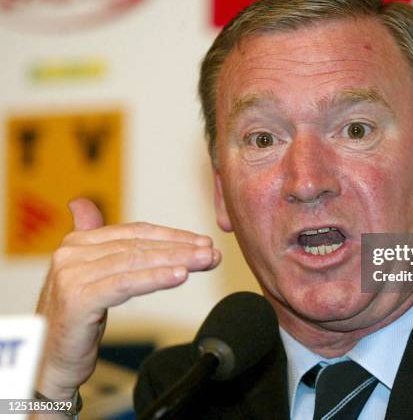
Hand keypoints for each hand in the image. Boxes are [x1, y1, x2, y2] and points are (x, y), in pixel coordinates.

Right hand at [35, 198, 220, 399]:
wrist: (49, 360)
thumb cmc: (75, 319)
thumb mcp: (87, 276)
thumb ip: (92, 241)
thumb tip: (81, 203)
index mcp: (78, 242)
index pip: (135, 232)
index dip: (172, 236)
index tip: (202, 242)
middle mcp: (72, 253)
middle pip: (139, 246)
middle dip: (181, 248)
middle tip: (211, 253)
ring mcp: (72, 275)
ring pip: (136, 262)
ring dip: (176, 260)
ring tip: (204, 261)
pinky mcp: (78, 299)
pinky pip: (125, 284)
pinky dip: (155, 278)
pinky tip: (180, 275)